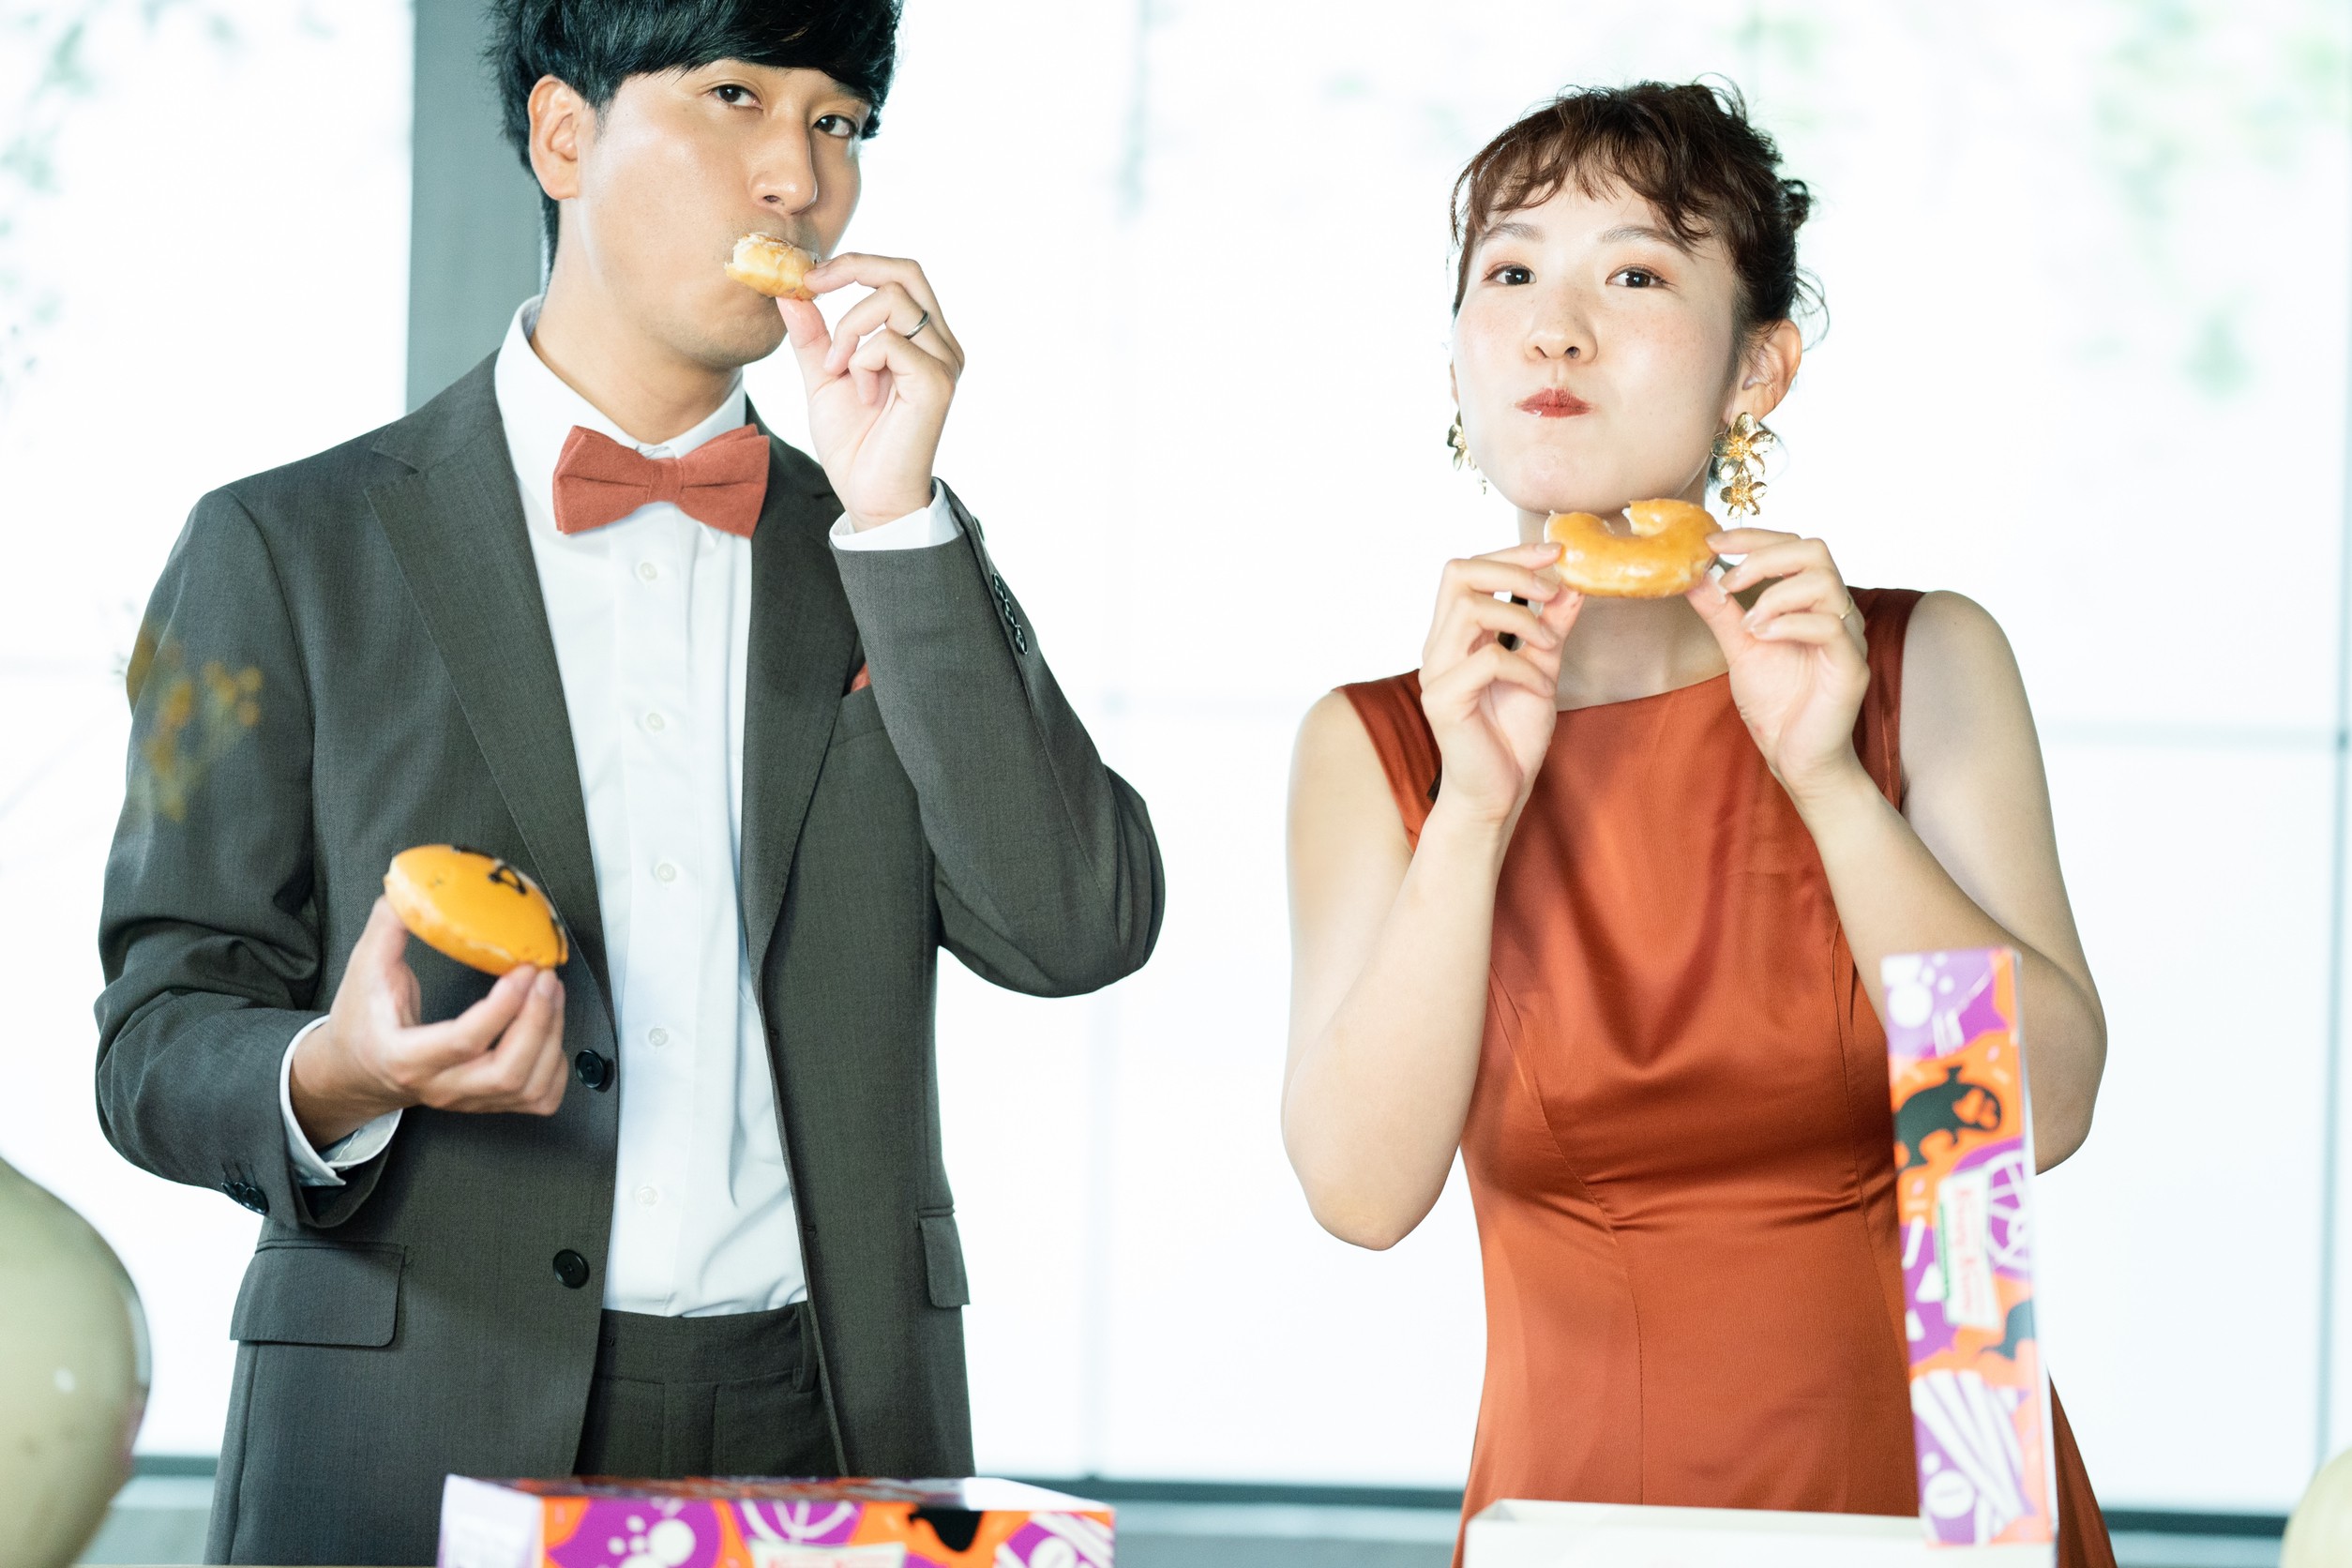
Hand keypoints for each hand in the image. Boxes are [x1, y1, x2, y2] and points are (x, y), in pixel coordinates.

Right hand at [288, 898, 568, 1150]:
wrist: (356, 1071)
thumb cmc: (362, 1022)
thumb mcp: (364, 969)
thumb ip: (390, 927)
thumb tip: (413, 886)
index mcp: (405, 1056)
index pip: (463, 1041)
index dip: (502, 1008)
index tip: (522, 970)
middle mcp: (440, 1086)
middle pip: (506, 1072)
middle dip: (538, 1022)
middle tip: (545, 977)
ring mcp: (467, 1099)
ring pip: (528, 1088)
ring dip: (552, 1038)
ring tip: (552, 993)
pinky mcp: (487, 1102)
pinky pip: (539, 1099)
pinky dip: (556, 1066)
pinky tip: (550, 1030)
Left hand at [778, 252, 964, 529]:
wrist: (869, 497)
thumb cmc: (855, 445)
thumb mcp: (824, 378)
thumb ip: (813, 336)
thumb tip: (789, 292)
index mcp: (922, 339)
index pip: (900, 274)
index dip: (854, 264)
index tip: (809, 279)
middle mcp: (942, 345)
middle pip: (906, 271)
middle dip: (853, 268)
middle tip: (811, 286)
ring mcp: (943, 362)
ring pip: (893, 299)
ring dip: (849, 329)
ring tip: (838, 369)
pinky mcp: (936, 383)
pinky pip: (889, 342)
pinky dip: (861, 361)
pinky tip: (862, 395)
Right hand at [1418, 543, 1578, 829]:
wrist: (1498, 795)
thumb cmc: (1512, 738)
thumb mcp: (1542, 670)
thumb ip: (1552, 629)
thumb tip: (1572, 585)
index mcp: (1455, 636)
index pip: (1467, 569)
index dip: (1511, 552)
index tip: (1555, 552)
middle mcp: (1439, 647)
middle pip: (1457, 572)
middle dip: (1511, 569)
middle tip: (1550, 589)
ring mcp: (1437, 673)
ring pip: (1470, 608)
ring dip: (1522, 618)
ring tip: (1549, 646)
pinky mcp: (1444, 701)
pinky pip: (1488, 661)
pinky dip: (1525, 668)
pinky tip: (1541, 690)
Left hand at [1687, 527, 1869, 803]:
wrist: (1797, 757)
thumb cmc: (1777, 702)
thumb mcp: (1739, 647)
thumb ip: (1720, 611)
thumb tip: (1692, 575)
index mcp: (1812, 601)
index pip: (1793, 545)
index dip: (1754, 535)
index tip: (1712, 542)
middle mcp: (1836, 611)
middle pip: (1815, 550)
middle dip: (1765, 555)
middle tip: (1728, 581)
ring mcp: (1848, 637)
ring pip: (1824, 582)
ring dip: (1775, 594)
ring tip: (1748, 625)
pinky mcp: (1851, 666)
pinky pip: (1828, 627)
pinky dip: (1789, 623)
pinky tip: (1763, 637)